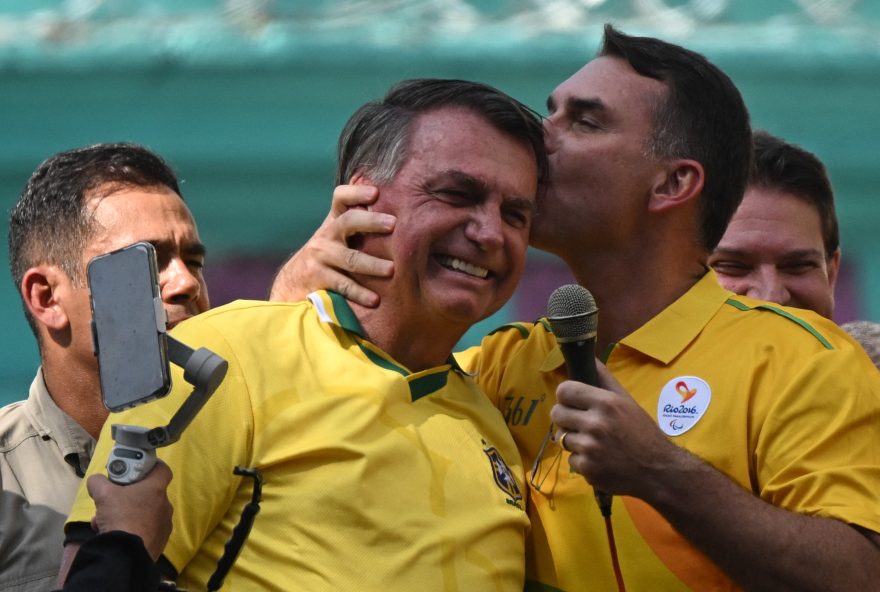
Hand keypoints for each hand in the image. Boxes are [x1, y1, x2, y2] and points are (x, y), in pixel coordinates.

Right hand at [87, 460, 173, 560]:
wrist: (127, 554)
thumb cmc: (120, 517)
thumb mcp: (103, 494)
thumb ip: (98, 482)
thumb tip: (97, 480)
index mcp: (157, 489)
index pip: (162, 469)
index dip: (150, 466)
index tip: (136, 469)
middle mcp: (165, 504)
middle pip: (148, 493)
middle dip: (128, 496)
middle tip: (112, 501)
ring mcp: (164, 524)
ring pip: (144, 513)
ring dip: (126, 514)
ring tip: (105, 522)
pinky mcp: (160, 540)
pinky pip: (145, 529)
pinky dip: (131, 530)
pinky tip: (114, 535)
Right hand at [269, 184, 395, 305]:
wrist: (293, 284)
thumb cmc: (328, 259)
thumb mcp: (339, 239)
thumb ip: (359, 228)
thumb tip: (399, 220)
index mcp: (334, 222)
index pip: (341, 198)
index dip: (357, 192)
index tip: (376, 192)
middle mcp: (326, 235)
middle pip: (348, 221)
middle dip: (372, 221)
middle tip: (393, 224)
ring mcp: (320, 256)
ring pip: (350, 258)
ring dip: (372, 264)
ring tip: (391, 270)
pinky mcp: (316, 278)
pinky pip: (343, 285)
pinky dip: (360, 293)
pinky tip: (375, 300)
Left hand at [550, 363, 682, 498]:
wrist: (659, 470)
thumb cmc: (643, 432)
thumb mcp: (627, 401)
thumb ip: (605, 379)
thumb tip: (589, 358)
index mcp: (606, 403)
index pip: (564, 391)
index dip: (566, 395)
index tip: (572, 401)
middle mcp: (595, 424)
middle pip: (557, 413)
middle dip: (565, 417)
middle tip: (580, 422)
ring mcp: (589, 449)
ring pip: (562, 437)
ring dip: (574, 440)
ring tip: (594, 442)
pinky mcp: (587, 469)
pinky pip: (571, 459)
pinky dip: (582, 460)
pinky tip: (599, 459)